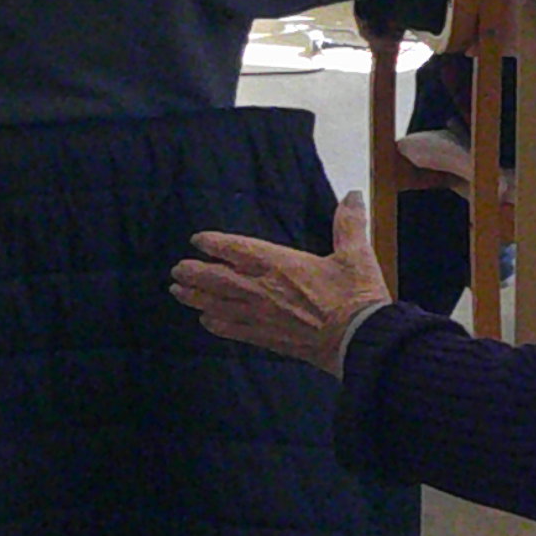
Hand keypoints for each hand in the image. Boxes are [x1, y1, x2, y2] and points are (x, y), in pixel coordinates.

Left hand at [171, 193, 390, 371]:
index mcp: (280, 264)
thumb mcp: (356, 255)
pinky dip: (216, 325)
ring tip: (178, 293)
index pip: (237, 250)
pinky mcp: (268, 339)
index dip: (214, 244)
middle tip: (176, 270)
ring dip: (195, 298)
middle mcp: (263, 290)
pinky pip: (232, 330)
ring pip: (218, 305)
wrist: (359, 339)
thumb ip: (349, 223)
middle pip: (217, 279)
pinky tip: (206, 321)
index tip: (198, 240)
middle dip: (194, 273)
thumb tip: (352, 195)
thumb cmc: (357, 296)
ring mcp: (262, 316)